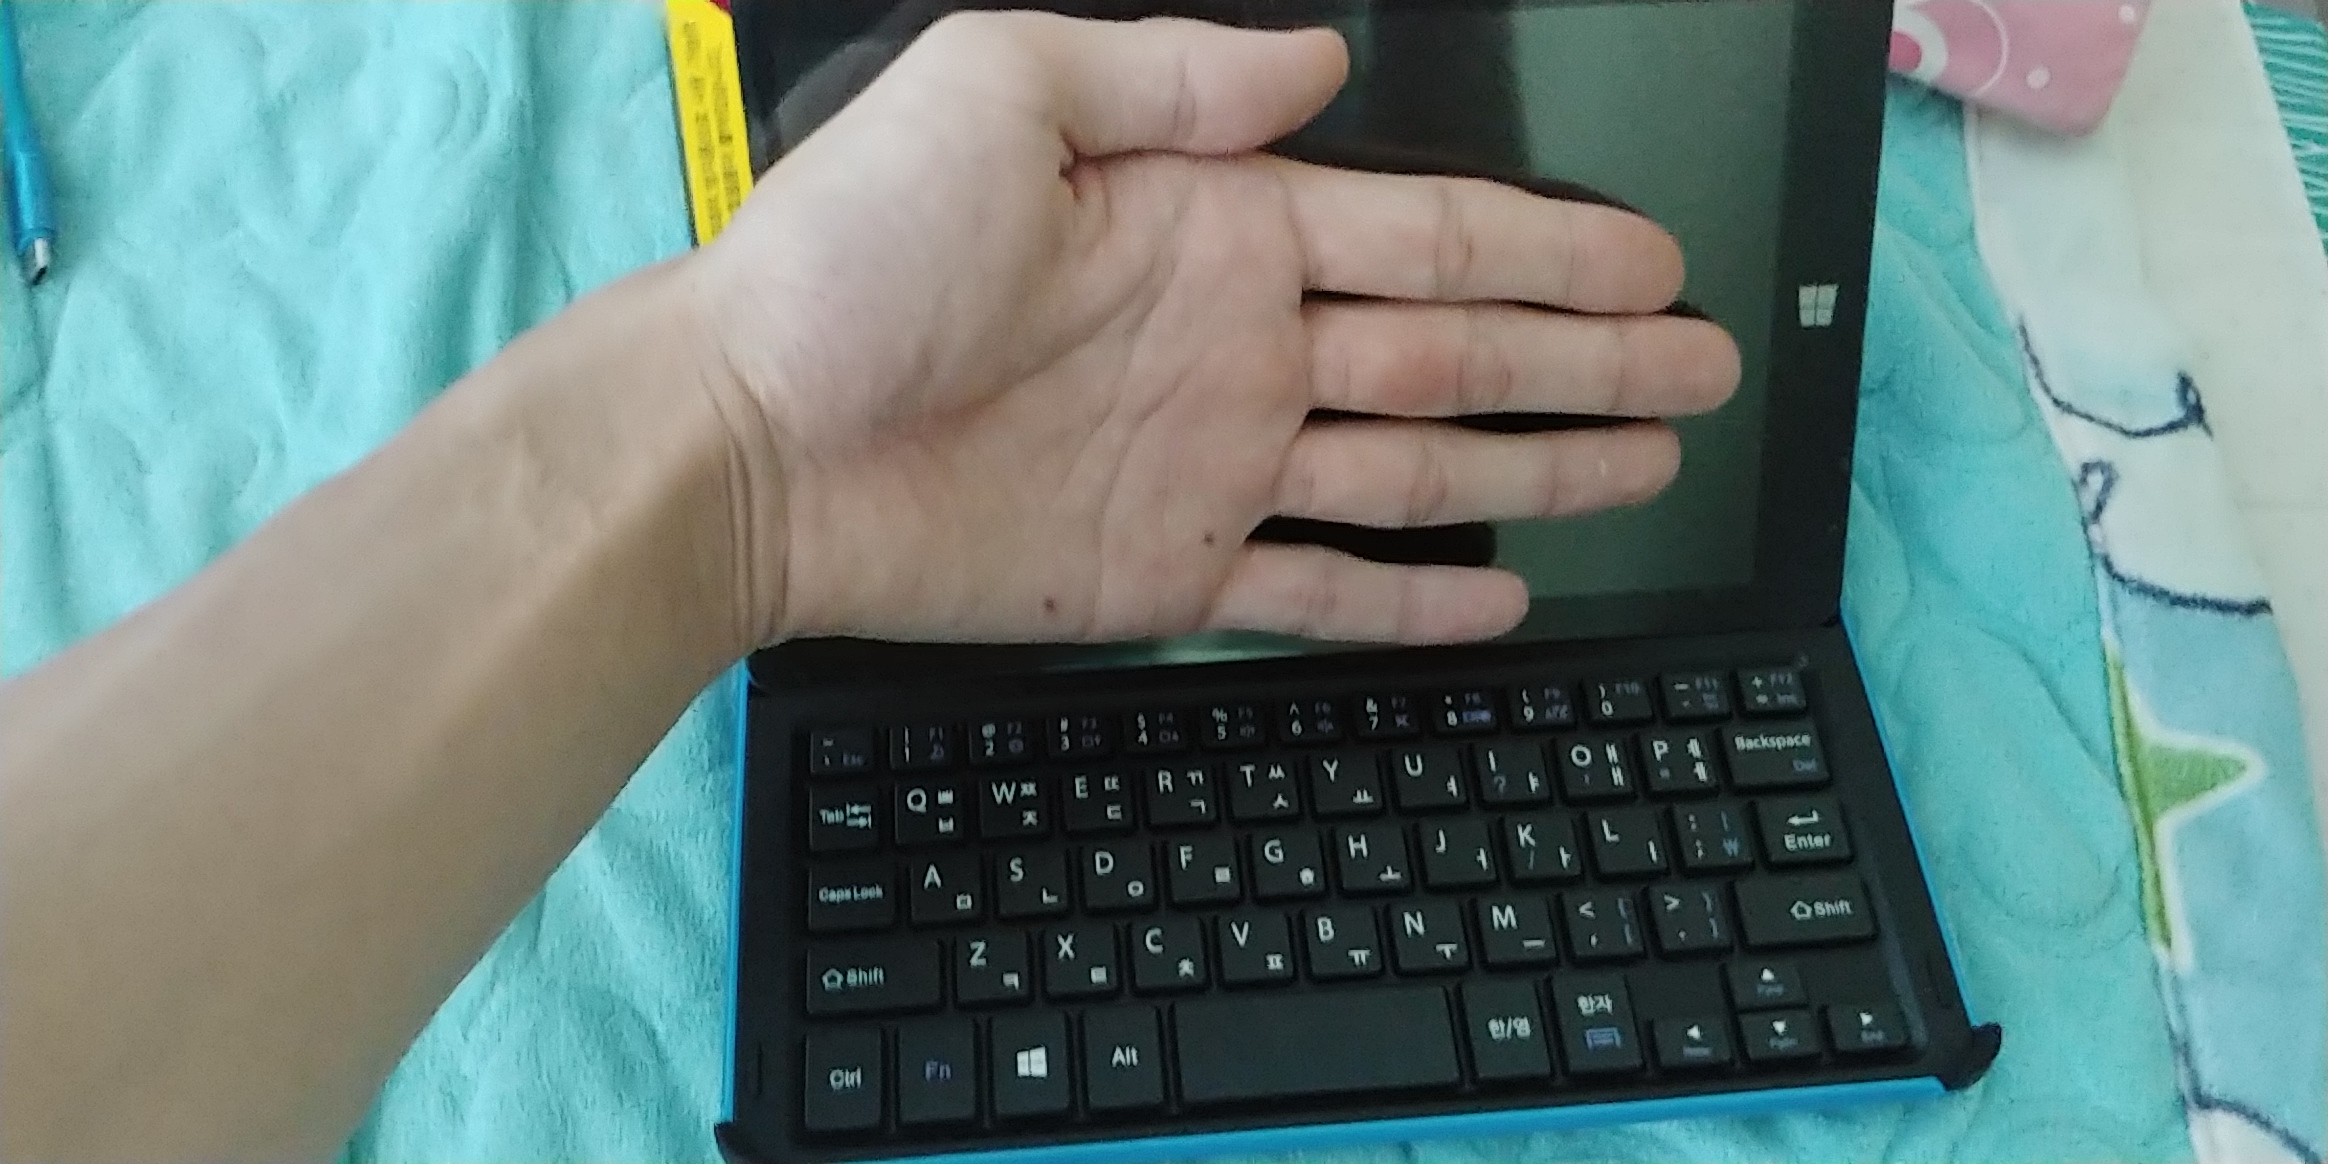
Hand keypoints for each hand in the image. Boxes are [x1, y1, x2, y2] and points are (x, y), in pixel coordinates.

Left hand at [689, 11, 1739, 647]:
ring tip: (1652, 459)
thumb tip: (1317, 58)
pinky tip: (1502, 597)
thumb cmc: (848, 260)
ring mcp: (1214, 465)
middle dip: (1589, 354)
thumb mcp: (1001, 95)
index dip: (1550, 250)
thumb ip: (1169, 79)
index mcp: (1216, 227)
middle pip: (1460, 353)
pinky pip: (1322, 591)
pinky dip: (1413, 603)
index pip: (1428, 236)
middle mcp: (1237, 344)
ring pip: (1422, 470)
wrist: (748, 442)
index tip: (1652, 257)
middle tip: (1703, 359)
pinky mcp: (1171, 572)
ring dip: (1543, 464)